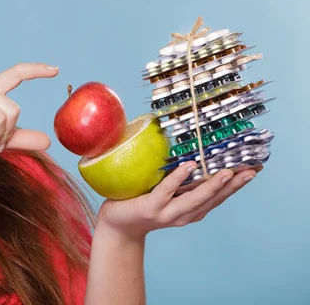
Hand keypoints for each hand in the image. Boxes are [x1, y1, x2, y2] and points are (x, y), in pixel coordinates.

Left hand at [97, 161, 258, 239]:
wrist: (117, 225)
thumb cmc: (141, 202)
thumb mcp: (165, 191)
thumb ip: (179, 178)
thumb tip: (191, 147)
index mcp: (191, 210)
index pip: (218, 198)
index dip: (235, 186)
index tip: (253, 171)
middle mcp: (184, 215)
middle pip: (213, 200)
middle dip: (232, 186)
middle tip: (250, 171)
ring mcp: (168, 213)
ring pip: (194, 198)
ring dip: (211, 185)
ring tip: (227, 171)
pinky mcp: (151, 208)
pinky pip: (166, 192)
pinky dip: (178, 179)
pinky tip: (189, 166)